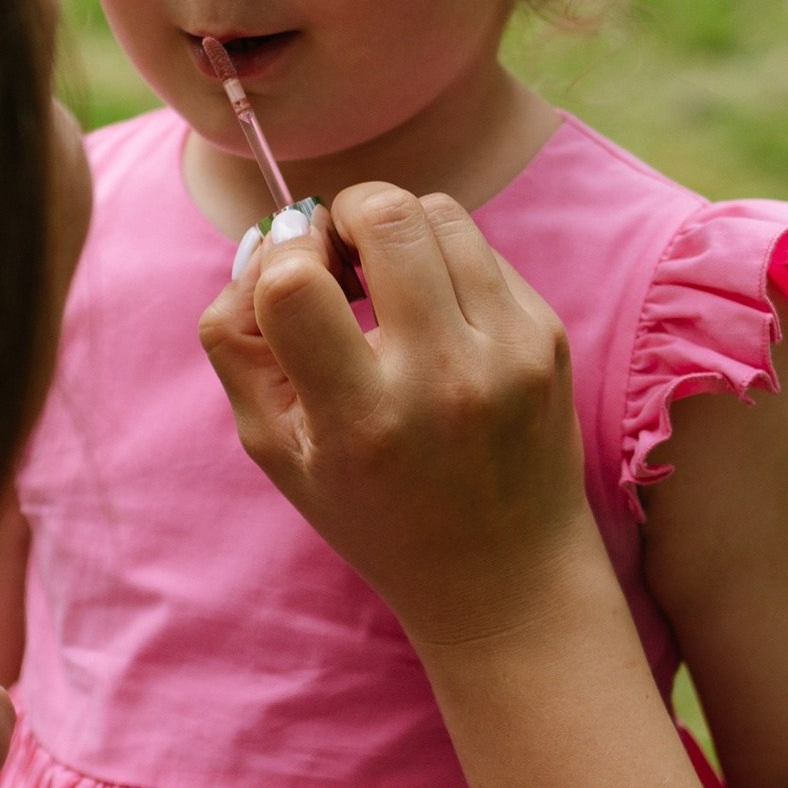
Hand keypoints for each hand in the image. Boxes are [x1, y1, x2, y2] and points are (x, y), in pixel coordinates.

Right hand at [200, 183, 598, 653]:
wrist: (504, 575)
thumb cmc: (370, 509)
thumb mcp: (274, 448)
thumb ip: (238, 339)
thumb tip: (267, 236)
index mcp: (361, 420)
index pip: (295, 282)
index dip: (280, 256)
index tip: (291, 280)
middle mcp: (443, 379)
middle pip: (385, 213)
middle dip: (345, 214)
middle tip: (339, 258)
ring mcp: (509, 353)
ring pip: (438, 212)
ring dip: (397, 229)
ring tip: (386, 284)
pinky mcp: (549, 336)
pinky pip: (482, 247)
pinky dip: (445, 261)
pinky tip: (436, 318)